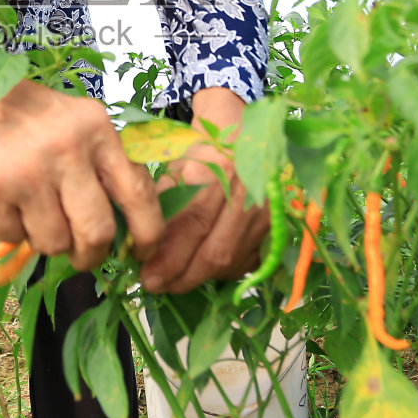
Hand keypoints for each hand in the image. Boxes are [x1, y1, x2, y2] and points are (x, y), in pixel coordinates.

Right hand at [0, 79, 162, 271]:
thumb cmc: (23, 114)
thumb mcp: (75, 123)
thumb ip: (103, 163)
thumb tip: (129, 226)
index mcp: (96, 130)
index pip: (137, 192)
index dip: (147, 233)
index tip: (140, 253)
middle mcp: (66, 150)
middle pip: (97, 231)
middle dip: (91, 254)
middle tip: (82, 255)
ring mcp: (26, 174)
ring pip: (54, 243)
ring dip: (47, 241)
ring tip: (34, 214)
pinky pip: (14, 238)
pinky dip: (12, 231)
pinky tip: (4, 203)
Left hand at [138, 88, 269, 293]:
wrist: (244, 131)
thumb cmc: (203, 147)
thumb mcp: (176, 164)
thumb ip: (161, 203)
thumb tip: (140, 245)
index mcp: (219, 171)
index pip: (192, 226)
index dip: (168, 257)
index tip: (146, 275)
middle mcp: (248, 192)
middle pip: (215, 252)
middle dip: (182, 277)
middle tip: (156, 286)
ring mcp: (267, 210)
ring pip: (232, 261)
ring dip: (200, 278)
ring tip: (174, 281)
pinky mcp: (276, 224)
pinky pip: (247, 261)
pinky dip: (222, 271)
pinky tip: (201, 271)